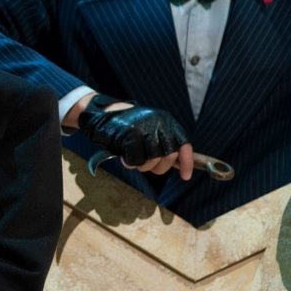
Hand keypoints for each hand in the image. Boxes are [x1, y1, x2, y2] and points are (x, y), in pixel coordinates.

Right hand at [77, 94, 193, 179]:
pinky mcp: (130, 134)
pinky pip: (136, 160)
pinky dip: (130, 163)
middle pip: (169, 156)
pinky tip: (124, 156)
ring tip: (133, 158)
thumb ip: (163, 144)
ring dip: (142, 166)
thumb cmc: (127, 128)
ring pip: (153, 160)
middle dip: (159, 166)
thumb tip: (178, 164)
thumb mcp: (151, 130)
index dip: (187, 162)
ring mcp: (145, 127)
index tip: (185, 176)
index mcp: (167, 121)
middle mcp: (159, 122)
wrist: (104, 114)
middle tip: (146, 164)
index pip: (184, 143)